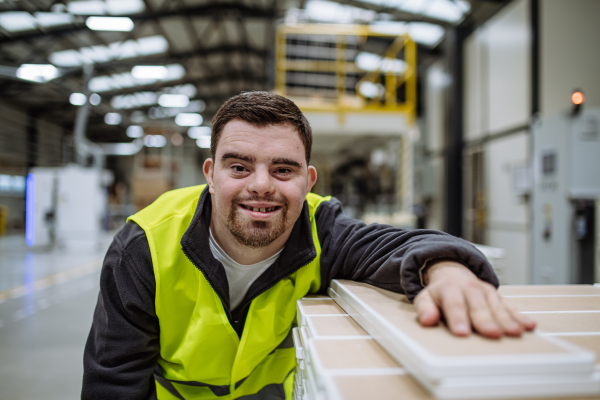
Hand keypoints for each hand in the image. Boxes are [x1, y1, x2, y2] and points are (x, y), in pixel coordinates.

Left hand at [413, 261, 535, 337]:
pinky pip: (511, 306)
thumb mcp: (425, 298)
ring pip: (497, 306)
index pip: (454, 303)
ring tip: (515, 332)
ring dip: (507, 319)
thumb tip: (427, 320)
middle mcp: (470, 288)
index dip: (458, 318)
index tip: (462, 333)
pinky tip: (529, 326)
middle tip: (493, 333)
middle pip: (478, 305)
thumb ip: (425, 309)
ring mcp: (486, 292)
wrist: (453, 274)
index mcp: (450, 288)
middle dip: (485, 319)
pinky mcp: (499, 297)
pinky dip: (520, 316)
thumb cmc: (439, 294)